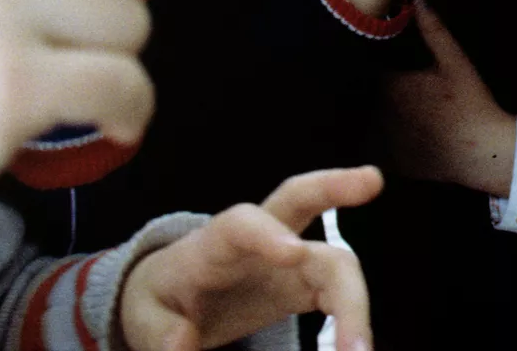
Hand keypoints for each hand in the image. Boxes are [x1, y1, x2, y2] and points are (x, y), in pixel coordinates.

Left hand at [120, 167, 382, 350]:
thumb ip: (160, 330)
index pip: (240, 223)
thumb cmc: (158, 301)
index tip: (293, 254)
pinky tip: (358, 348)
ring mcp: (288, 257)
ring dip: (354, 300)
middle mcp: (258, 239)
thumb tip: (181, 342)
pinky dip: (354, 318)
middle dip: (335, 185)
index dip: (267, 233)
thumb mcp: (144, 316)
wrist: (174, 299)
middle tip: (371, 181)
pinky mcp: (305, 282)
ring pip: (334, 259)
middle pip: (300, 198)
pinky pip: (340, 291)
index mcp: (213, 244)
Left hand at [381, 0, 516, 195]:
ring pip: (365, 120)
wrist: (484, 151)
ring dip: (366, 111)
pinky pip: (374, 147)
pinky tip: (389, 133)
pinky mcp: (390, 160)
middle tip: (375, 76)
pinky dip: (375, 139)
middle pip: (363, 93)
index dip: (370, 58)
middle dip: (366, 84)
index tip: (374, 53)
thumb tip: (417, 0)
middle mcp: (380, 112)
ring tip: (377, 103)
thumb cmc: (470, 103)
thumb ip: (434, 30)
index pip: (366, 66)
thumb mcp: (455, 61)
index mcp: (392, 85)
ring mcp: (384, 139)